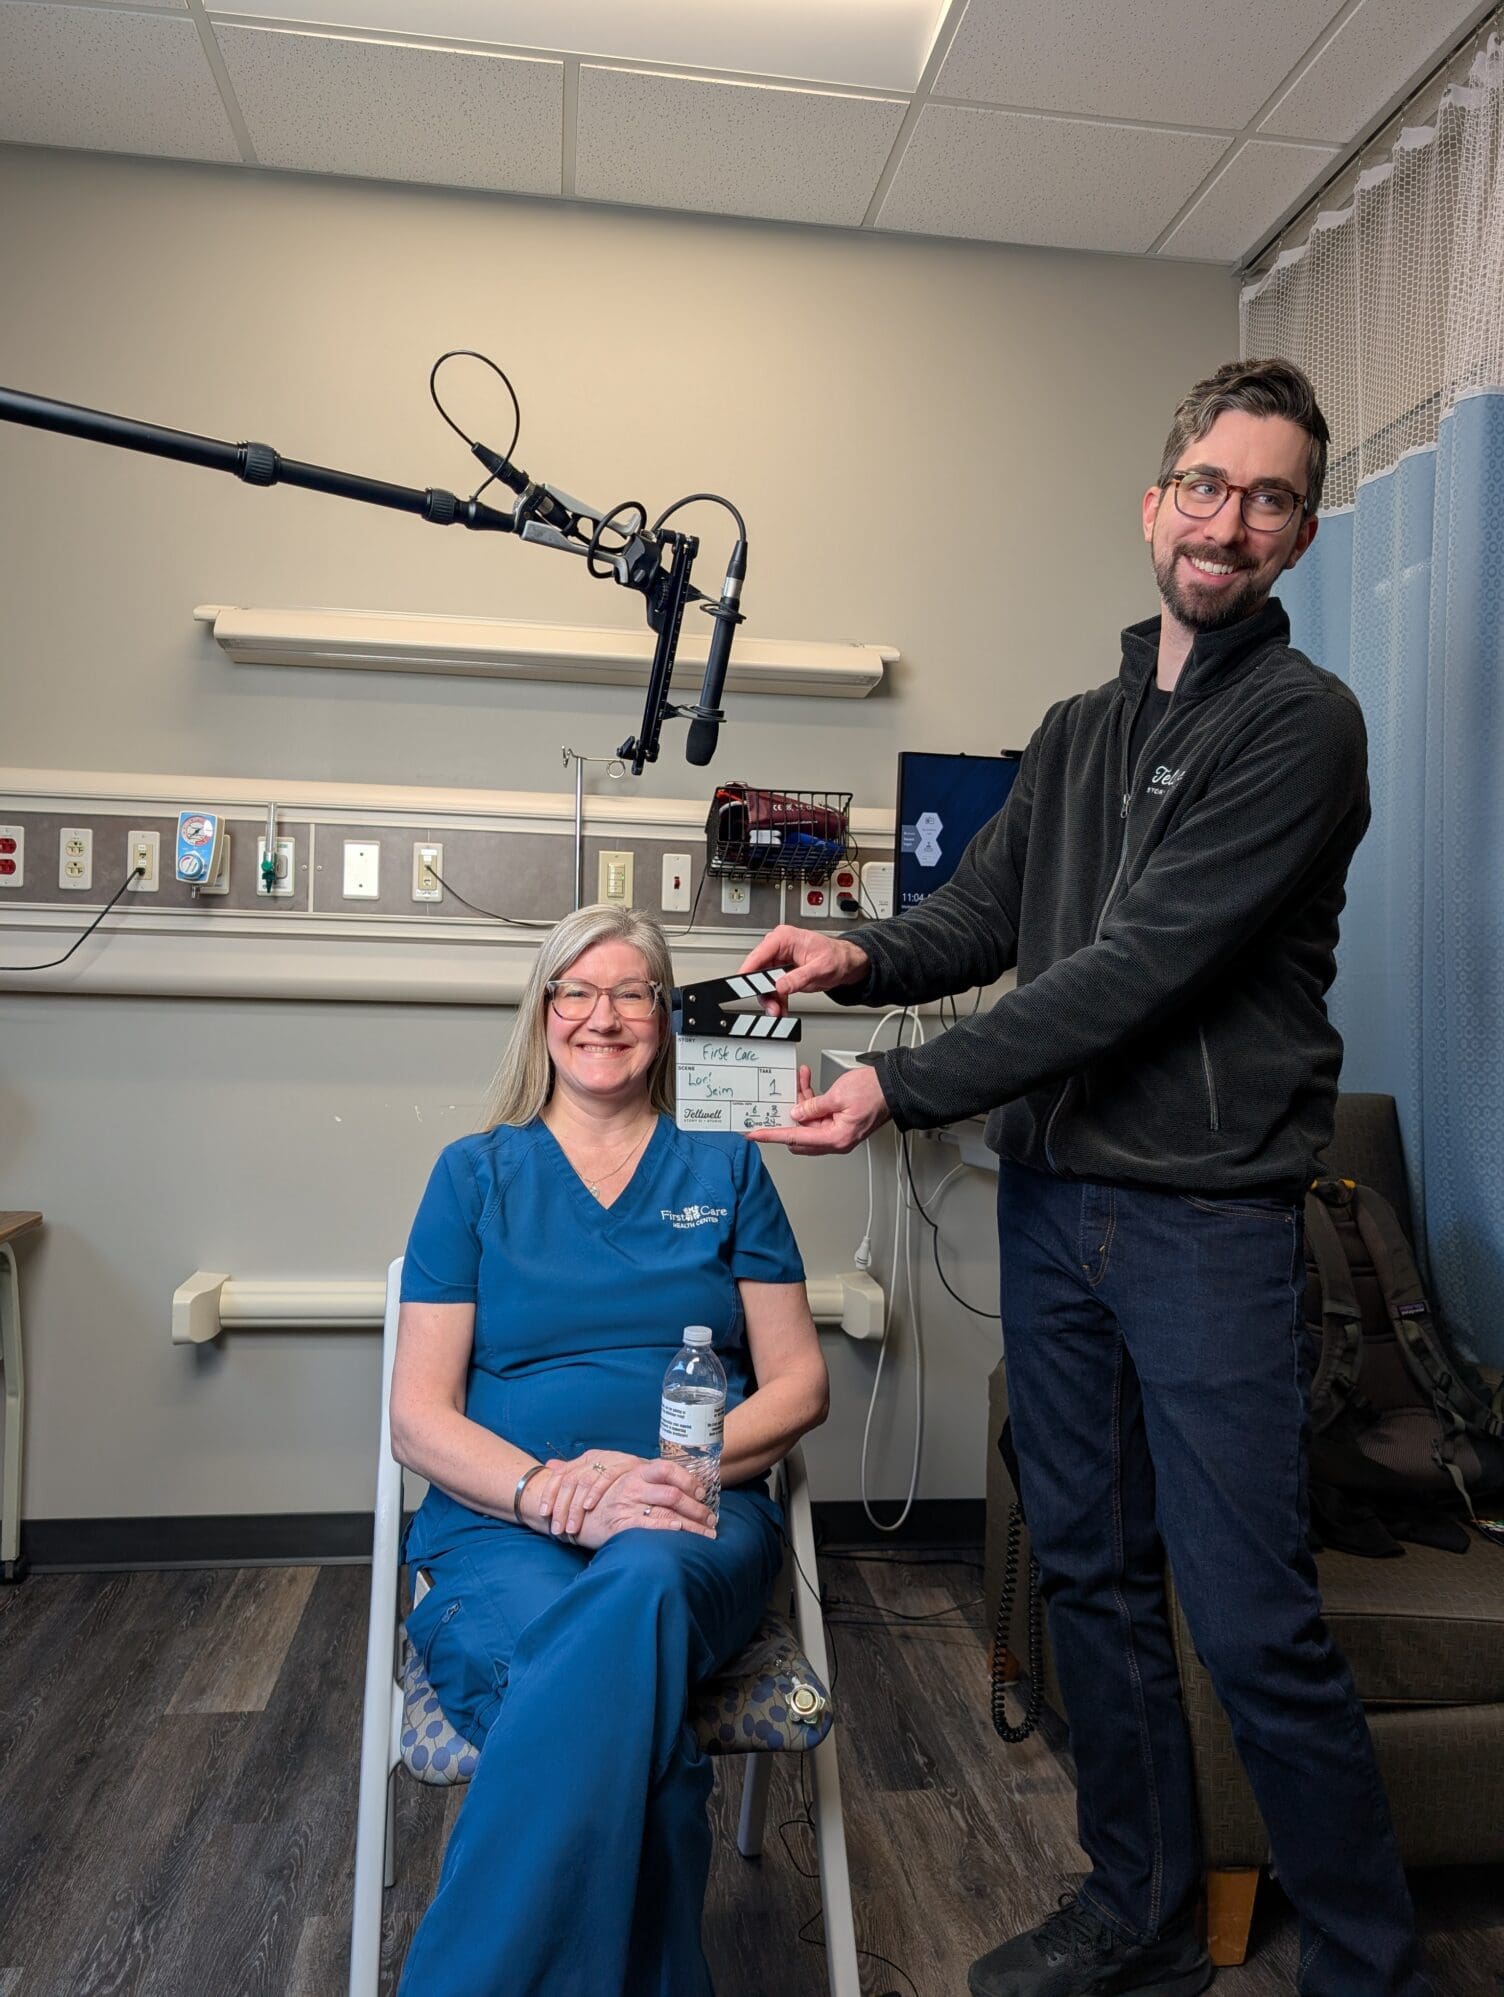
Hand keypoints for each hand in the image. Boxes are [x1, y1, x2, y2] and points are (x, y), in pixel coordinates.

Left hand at [532, 1449, 643, 1539]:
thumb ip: (573, 1471)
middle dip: (561, 1507)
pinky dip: (595, 1492)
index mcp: (585, 1459)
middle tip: (558, 1529)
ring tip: (571, 1527)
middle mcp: (595, 1457)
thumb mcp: (596, 1474)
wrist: (656, 1473)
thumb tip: (549, 1464)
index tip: (544, 1514)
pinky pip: (606, 1477)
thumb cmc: (622, 1479)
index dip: (549, 1493)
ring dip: (575, 1506)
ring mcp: (610, 1459)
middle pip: (569, 1480)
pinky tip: (589, 1507)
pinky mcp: (625, 1464)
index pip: (560, 1474)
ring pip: (584, 1481)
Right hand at [575, 1460, 717, 1546]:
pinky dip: (667, 1528)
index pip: (668, 1468)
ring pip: (667, 1511)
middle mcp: (634, 1486)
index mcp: (637, 1472)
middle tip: (712, 1520)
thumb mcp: (627, 1482)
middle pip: (674, 1494)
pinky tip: (680, 1532)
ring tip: (707, 1534)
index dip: (688, 1480)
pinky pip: (648, 1525)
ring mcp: (627, 1505)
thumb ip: (650, 1482)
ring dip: (692, 1525)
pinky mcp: (620, 1524)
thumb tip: (683, 1487)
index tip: (702, 1493)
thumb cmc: (607, 1498)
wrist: (576, 1513)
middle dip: (697, 1509)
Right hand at [737, 926, 868, 1016]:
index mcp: (785, 938)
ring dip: (770, 999)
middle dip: (763, 992)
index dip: (748, 971)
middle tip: (771, 1007)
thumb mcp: (820, 968)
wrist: (846, 963)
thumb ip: (799, 977)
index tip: (742, 986)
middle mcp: (778, 947)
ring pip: (763, 983)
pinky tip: (782, 1009)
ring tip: (778, 1011)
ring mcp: (779, 960)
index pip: (759, 954)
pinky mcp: (781, 971)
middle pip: (758, 971)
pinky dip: (776, 1000)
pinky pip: (772, 988)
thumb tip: (780, 985)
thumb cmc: (837, 957)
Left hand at [749, 1061, 891, 1155]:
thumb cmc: (874, 1092)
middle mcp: (836, 1140)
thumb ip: (813, 1106)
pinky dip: (811, 1101)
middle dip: (786, 1118)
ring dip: (800, 1103)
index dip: (772, 1136)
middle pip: (799, 1135)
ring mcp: (838, 1132)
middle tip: (774, 1104)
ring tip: (799, 1081)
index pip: (795, 1139)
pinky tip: (807, 1084)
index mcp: (836, 1138)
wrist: (894, 1087)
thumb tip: (796, 1113)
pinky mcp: (840, 1123)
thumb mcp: (837, 1095)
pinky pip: (818, 1115)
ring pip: (807, 1123)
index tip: (755, 1134)